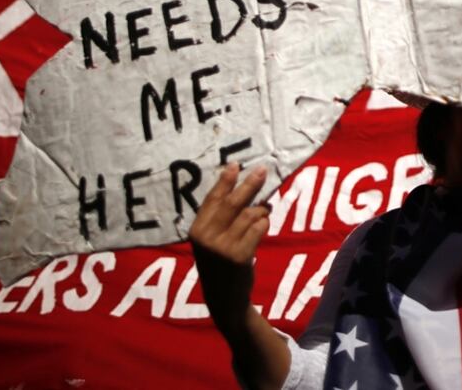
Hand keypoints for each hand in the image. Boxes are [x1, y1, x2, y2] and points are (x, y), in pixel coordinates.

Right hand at [190, 163, 269, 339]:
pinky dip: (264, 223)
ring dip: (262, 210)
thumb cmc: (218, 262)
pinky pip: (259, 228)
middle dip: (250, 184)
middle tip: (262, 170)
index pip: (212, 199)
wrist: (223, 297)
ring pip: (251, 215)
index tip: (235, 164)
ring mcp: (224, 247)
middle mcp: (207, 237)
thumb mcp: (210, 240)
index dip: (225, 181)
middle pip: (233, 202)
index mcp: (197, 230)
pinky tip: (262, 225)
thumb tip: (242, 188)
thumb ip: (219, 218)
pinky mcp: (240, 256)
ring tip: (264, 211)